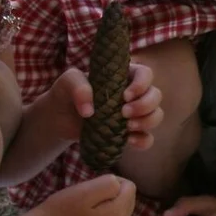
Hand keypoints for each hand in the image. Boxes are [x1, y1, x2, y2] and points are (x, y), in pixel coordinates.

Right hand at [35, 174, 136, 215]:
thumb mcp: (85, 190)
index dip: (113, 180)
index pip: (130, 187)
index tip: (93, 186)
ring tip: (85, 208)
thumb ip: (108, 184)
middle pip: (128, 201)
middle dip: (112, 194)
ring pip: (120, 212)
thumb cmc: (60, 210)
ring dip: (107, 205)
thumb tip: (119, 185)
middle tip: (88, 197)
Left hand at [37, 64, 163, 150]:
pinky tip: (128, 141)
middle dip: (145, 105)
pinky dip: (143, 140)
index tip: (125, 95)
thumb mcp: (67, 82)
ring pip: (156, 115)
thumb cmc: (66, 93)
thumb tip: (90, 110)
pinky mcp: (129, 134)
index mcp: (123, 75)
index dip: (142, 84)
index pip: (145, 74)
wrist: (58, 118)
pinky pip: (147, 138)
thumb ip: (77, 87)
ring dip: (147, 122)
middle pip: (156, 95)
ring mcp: (133, 115)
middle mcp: (133, 94)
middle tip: (123, 113)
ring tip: (127, 127)